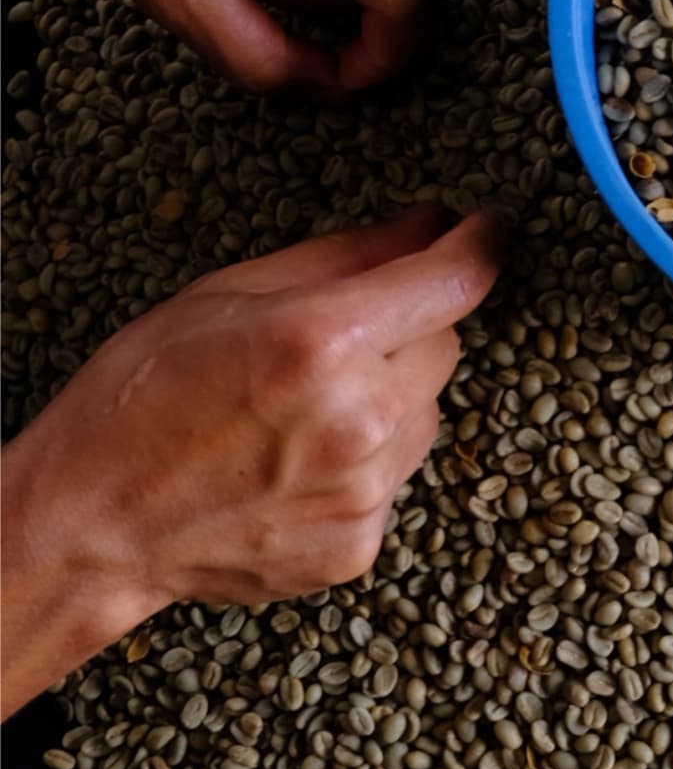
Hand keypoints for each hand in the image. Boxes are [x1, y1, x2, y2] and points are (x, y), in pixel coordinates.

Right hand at [0, 207, 506, 716]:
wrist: (90, 527)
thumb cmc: (140, 398)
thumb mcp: (228, 294)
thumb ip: (345, 256)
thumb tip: (429, 223)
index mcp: (324, 341)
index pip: (452, 282)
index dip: (478, 247)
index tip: (485, 230)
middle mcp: (360, 418)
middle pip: (446, 347)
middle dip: (408, 332)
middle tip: (334, 342)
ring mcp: (364, 490)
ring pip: (427, 415)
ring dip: (389, 400)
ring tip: (299, 413)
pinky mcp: (361, 545)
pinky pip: (397, 478)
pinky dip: (364, 464)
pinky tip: (293, 465)